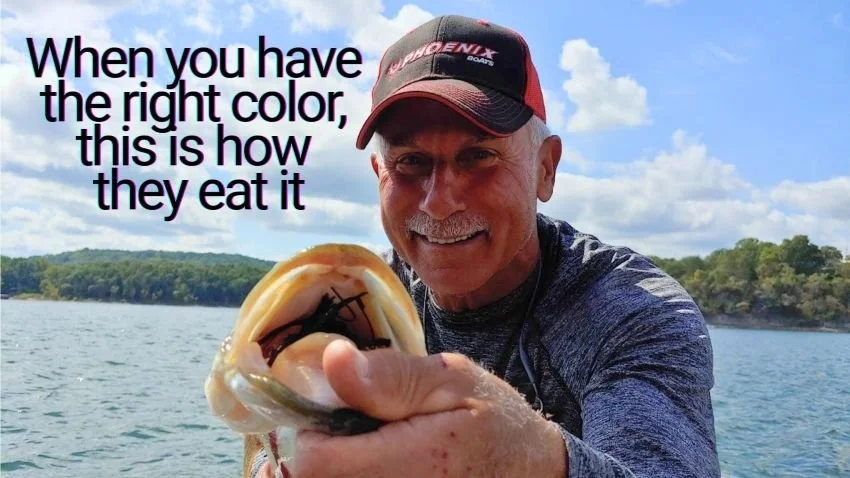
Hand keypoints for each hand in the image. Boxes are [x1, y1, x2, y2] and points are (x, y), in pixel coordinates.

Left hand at [289, 339, 566, 476]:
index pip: (313, 463)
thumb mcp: (449, 379)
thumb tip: (331, 358)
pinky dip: (356, 473)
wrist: (528, 469)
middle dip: (326, 450)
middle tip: (365, 426)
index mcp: (414, 466)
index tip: (344, 410)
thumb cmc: (491, 418)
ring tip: (377, 444)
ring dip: (340, 465)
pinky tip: (382, 462)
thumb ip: (388, 375)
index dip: (315, 430)